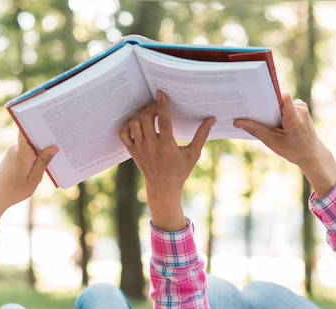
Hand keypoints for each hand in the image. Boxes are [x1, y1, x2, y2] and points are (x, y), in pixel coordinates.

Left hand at [0, 133, 57, 234]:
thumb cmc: (15, 190)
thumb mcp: (34, 178)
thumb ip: (44, 161)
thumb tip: (54, 148)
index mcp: (21, 152)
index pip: (28, 131)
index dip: (39, 125)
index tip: (51, 124)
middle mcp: (15, 149)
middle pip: (31, 138)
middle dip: (44, 140)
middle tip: (60, 142)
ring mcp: (11, 152)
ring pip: (29, 146)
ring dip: (39, 150)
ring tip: (54, 155)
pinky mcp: (10, 157)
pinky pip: (24, 152)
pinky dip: (33, 156)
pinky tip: (41, 163)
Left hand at [118, 90, 214, 230]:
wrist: (163, 189)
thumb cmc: (180, 172)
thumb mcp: (193, 155)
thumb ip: (201, 136)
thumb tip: (211, 119)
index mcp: (167, 146)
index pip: (163, 121)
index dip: (161, 105)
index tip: (160, 93)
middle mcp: (152, 147)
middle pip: (146, 118)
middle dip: (151, 108)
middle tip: (158, 106)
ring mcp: (140, 149)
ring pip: (135, 124)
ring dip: (141, 115)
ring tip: (149, 114)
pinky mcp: (132, 152)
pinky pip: (123, 134)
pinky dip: (128, 125)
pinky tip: (137, 124)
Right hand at [234, 92, 335, 197]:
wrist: (311, 154)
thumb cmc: (293, 150)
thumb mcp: (272, 142)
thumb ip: (256, 130)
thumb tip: (237, 122)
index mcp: (294, 117)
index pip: (283, 96)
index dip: (269, 96)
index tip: (256, 99)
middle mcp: (300, 108)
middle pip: (278, 99)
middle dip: (265, 106)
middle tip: (251, 111)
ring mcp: (302, 107)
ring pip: (281, 103)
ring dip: (271, 110)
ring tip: (262, 119)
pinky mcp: (301, 109)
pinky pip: (286, 105)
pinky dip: (278, 112)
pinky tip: (272, 121)